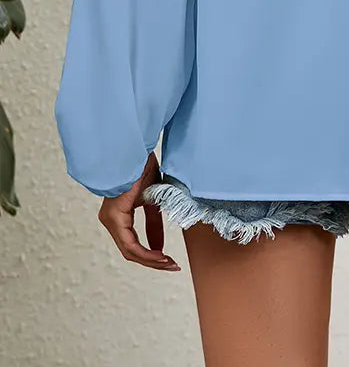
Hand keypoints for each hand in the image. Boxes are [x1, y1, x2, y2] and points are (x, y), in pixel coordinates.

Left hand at [97, 151, 180, 270]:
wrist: (134, 148)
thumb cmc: (142, 167)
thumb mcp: (153, 199)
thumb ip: (154, 222)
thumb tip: (159, 244)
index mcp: (118, 216)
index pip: (133, 245)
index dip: (151, 256)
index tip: (169, 261)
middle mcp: (111, 220)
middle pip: (130, 252)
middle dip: (153, 262)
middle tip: (172, 266)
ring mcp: (110, 220)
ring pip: (129, 251)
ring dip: (151, 260)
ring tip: (168, 263)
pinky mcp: (114, 217)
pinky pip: (129, 243)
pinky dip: (145, 252)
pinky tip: (159, 255)